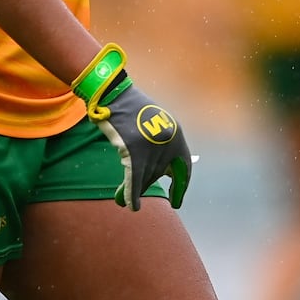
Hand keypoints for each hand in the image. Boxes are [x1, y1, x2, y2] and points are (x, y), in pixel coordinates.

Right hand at [72, 43, 191, 209]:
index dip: (181, 187)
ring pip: (145, 177)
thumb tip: (159, 173)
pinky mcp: (133, 149)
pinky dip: (132, 194)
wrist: (115, 94)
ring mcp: (151, 145)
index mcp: (176, 134)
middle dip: (148, 184)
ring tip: (129, 204)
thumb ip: (160, 146)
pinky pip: (134, 178)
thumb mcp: (154, 124)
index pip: (185, 167)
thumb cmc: (132, 110)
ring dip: (137, 191)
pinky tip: (131, 206)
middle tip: (140, 196)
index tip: (177, 202)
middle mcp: (167, 140)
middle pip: (160, 173)